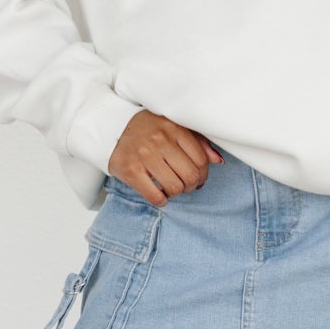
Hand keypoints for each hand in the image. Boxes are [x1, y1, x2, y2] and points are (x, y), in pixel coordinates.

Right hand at [108, 110, 223, 203]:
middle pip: (190, 175)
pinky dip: (161, 200)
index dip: (203, 174)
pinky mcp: (131, 170)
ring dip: (177, 193)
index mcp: (174, 128)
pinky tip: (160, 195)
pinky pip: (154, 195)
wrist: (112, 129)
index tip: (197, 177)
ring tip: (172, 188)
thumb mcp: (173, 127)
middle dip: (191, 186)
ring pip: (175, 187)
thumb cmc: (147, 130)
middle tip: (186, 185)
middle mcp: (160, 140)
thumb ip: (198, 142)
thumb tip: (217, 160)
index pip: (200, 160)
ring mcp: (144, 155)